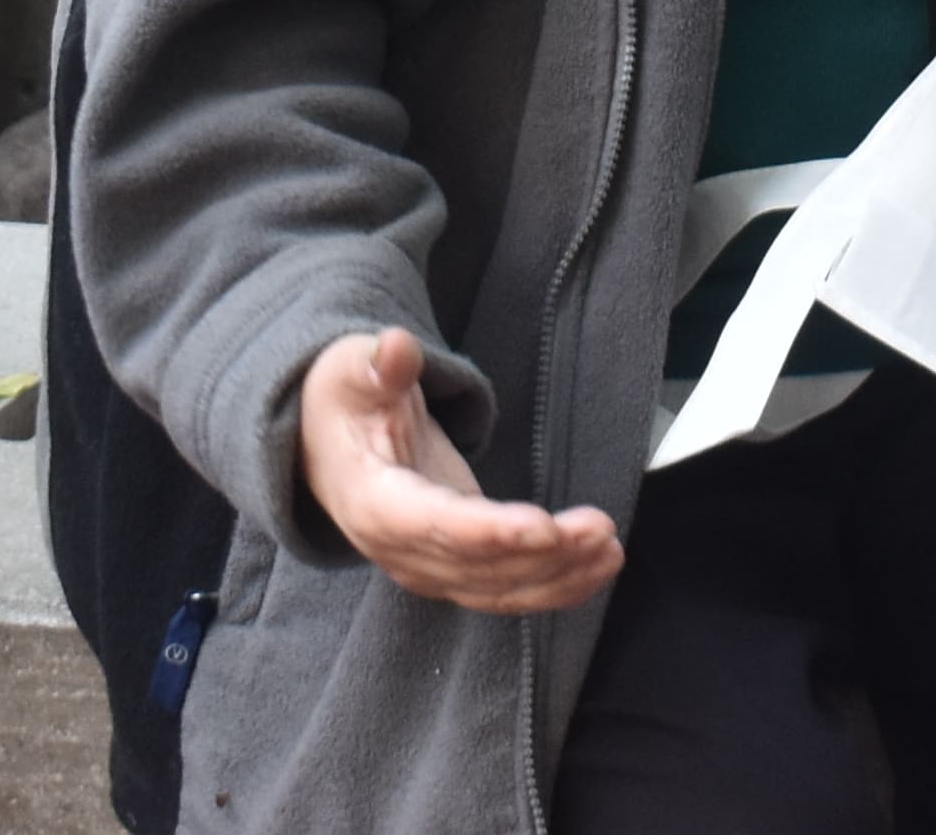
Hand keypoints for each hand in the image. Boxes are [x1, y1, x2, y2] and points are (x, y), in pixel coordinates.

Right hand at [296, 326, 621, 610]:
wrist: (326, 445)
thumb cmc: (344, 405)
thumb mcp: (354, 372)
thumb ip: (380, 365)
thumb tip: (397, 347)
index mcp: (373, 503)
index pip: (435, 526)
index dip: (490, 532)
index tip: (543, 527)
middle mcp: (400, 550)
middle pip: (477, 565)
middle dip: (543, 554)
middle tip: (599, 529)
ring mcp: (429, 564)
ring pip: (498, 587)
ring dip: (559, 575)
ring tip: (608, 548)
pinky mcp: (456, 564)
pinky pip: (506, 588)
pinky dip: (554, 585)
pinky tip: (596, 567)